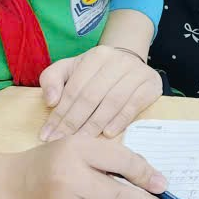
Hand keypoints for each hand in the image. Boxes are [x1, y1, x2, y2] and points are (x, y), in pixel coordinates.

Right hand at [16, 133, 172, 198]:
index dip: (147, 175)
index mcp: (76, 151)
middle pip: (119, 198)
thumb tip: (158, 183)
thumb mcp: (86, 146)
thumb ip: (121, 159)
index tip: (164, 186)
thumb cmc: (58, 161)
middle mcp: (68, 180)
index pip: (121, 162)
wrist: (18, 185)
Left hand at [39, 45, 162, 139]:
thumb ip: (52, 80)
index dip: (59, 114)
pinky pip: (133, 106)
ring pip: (112, 102)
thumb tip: (50, 101)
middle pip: (91, 96)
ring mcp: (136, 73)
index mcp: (95, 56)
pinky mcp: (150, 85)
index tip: (48, 134)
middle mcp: (117, 61)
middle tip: (62, 141)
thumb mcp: (70, 69)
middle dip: (74, 122)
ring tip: (81, 141)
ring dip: (95, 125)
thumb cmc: (95, 72)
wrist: (129, 62)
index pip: (74, 89)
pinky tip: (107, 134)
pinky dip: (119, 121)